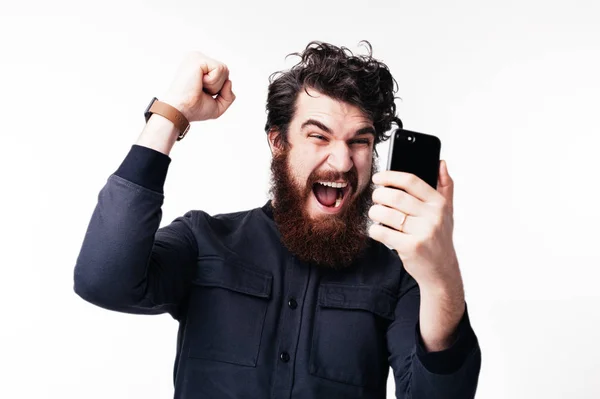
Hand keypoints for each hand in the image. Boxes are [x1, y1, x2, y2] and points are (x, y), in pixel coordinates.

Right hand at [162, 52, 235, 121]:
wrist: (181, 111)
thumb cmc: (194, 108)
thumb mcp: (218, 105)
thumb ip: (229, 96)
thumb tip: (229, 81)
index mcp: (200, 67)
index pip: (223, 74)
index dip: (219, 88)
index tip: (202, 92)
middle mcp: (197, 59)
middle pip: (226, 71)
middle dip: (218, 87)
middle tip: (200, 90)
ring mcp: (196, 57)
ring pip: (224, 69)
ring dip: (215, 85)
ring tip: (199, 86)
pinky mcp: (197, 58)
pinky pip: (219, 69)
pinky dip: (212, 81)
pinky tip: (199, 82)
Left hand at [368, 160, 460, 289]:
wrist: (441, 270)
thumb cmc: (439, 238)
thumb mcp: (446, 212)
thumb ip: (445, 186)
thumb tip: (441, 162)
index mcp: (439, 203)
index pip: (411, 181)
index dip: (390, 176)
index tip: (377, 178)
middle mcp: (433, 216)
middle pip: (395, 197)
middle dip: (379, 196)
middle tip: (375, 198)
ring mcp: (422, 232)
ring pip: (386, 214)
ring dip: (374, 212)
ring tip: (375, 214)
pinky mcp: (411, 247)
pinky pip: (382, 232)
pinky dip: (374, 230)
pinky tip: (377, 230)